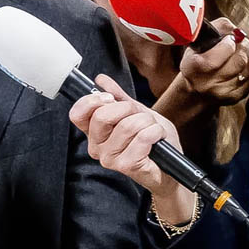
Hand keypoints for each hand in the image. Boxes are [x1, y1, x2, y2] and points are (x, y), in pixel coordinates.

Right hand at [69, 74, 195, 223]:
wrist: (171, 168)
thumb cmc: (152, 141)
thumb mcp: (136, 112)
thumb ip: (118, 97)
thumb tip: (101, 80)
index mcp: (93, 133)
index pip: (77, 114)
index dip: (92, 101)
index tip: (110, 98)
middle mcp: (96, 147)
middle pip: (101, 116)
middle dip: (127, 108)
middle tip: (138, 114)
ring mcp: (109, 158)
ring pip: (127, 125)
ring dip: (147, 122)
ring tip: (152, 129)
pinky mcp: (126, 166)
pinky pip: (142, 137)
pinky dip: (156, 132)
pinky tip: (158, 138)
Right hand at [178, 18, 248, 105]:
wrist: (195, 91)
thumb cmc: (195, 64)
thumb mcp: (195, 46)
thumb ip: (213, 31)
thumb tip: (233, 27)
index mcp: (195, 67)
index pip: (225, 49)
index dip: (231, 40)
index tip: (229, 38)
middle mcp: (208, 82)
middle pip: (240, 59)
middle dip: (245, 46)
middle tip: (241, 41)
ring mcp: (224, 92)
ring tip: (245, 49)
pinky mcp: (236, 96)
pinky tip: (248, 60)